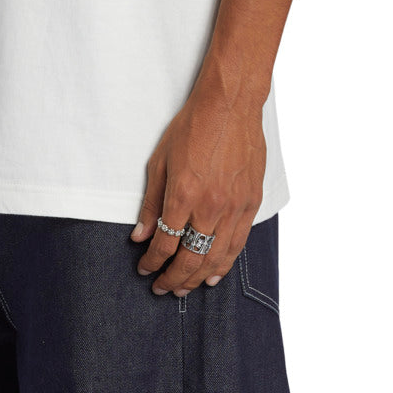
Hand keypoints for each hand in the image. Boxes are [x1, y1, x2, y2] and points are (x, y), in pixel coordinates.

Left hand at [131, 81, 266, 295]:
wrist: (230, 103)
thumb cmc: (192, 128)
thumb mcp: (159, 163)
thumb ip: (151, 205)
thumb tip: (140, 237)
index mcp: (183, 196)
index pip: (165, 245)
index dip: (152, 263)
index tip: (145, 270)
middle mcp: (210, 207)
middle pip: (190, 259)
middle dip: (173, 279)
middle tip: (163, 289)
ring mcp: (234, 207)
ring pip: (215, 258)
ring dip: (197, 278)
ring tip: (184, 288)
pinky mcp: (251, 202)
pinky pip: (237, 244)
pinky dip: (224, 264)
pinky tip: (213, 276)